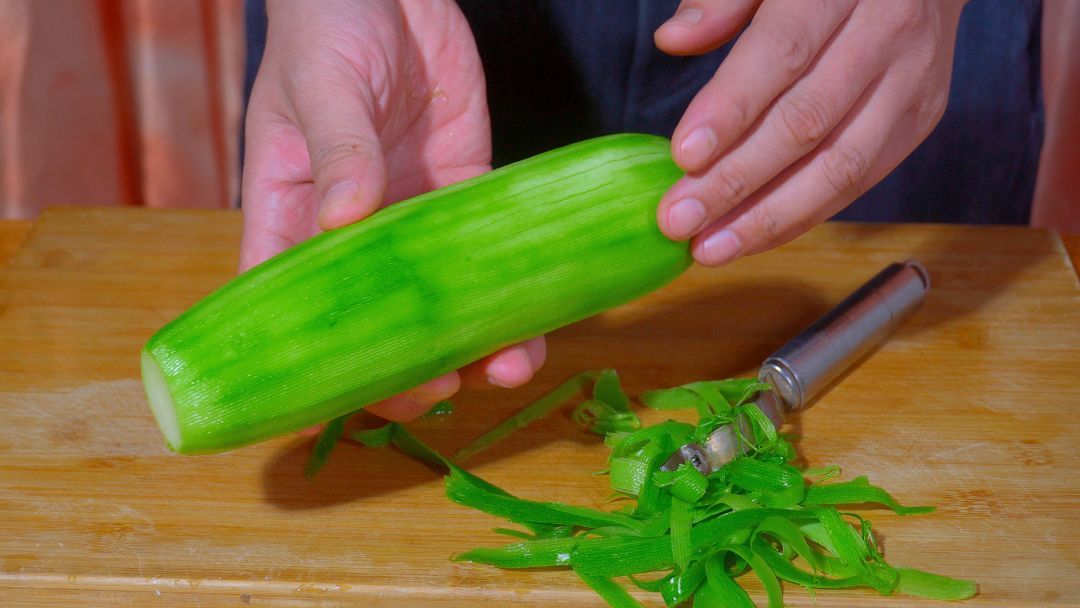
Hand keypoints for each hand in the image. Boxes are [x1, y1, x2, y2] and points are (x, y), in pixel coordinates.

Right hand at [241, 0, 544, 420]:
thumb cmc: (325, 29)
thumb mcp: (321, 88)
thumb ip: (338, 149)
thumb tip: (347, 217)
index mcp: (294, 218)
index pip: (299, 310)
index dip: (329, 362)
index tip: (369, 394)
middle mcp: (355, 233)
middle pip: (380, 322)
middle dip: (415, 364)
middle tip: (452, 385)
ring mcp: (414, 216)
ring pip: (445, 298)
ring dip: (478, 338)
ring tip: (514, 363)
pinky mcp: (466, 188)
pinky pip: (490, 249)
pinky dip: (514, 285)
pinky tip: (541, 316)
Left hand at [654, 0, 964, 264]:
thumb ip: (722, 0)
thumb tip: (672, 40)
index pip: (782, 52)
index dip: (732, 108)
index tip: (684, 156)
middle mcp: (887, 31)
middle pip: (807, 120)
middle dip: (737, 180)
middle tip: (679, 219)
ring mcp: (911, 80)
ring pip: (840, 165)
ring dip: (770, 217)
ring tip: (711, 248)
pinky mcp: (919, 118)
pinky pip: (858, 180)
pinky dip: (802, 215)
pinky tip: (752, 237)